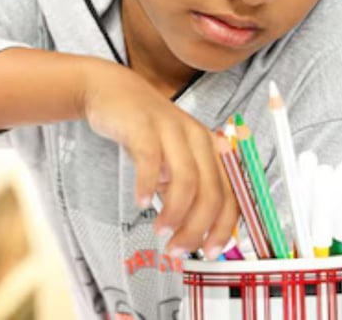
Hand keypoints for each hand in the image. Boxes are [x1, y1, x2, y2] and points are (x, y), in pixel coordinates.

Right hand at [78, 59, 238, 257]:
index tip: (209, 251)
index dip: (222, 226)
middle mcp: (196, 136)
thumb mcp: (171, 157)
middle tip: (178, 249)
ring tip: (161, 231)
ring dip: (174, 213)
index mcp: (210, 146)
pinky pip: (150, 160)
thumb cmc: (143, 129)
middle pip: (210, 191)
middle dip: (196, 227)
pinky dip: (147, 185)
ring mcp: (171, 128)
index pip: (229, 193)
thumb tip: (193, 230)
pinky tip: (140, 202)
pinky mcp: (144, 125)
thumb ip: (184, 188)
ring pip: (186, 179)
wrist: (111, 91)